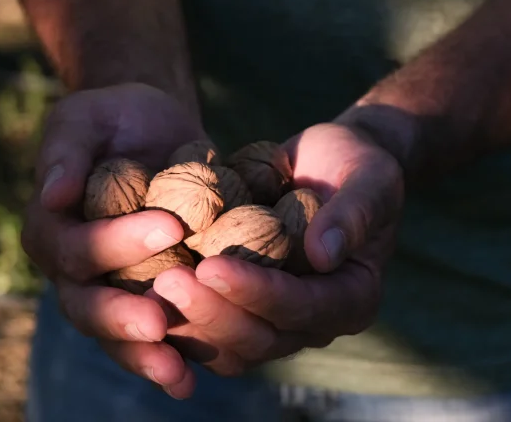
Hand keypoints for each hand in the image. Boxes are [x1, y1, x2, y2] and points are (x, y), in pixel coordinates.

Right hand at [24, 82, 206, 398]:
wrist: (153, 131)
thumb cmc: (111, 120)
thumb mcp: (85, 118)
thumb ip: (65, 150)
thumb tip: (50, 192)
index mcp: (50, 229)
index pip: (73, 247)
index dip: (115, 242)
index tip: (170, 226)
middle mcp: (73, 271)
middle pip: (87, 306)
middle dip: (121, 318)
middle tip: (157, 325)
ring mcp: (110, 291)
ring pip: (116, 335)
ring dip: (145, 357)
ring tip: (177, 374)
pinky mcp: (147, 298)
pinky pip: (155, 337)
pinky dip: (174, 357)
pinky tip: (197, 377)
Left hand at [147, 122, 403, 378]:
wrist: (332, 164)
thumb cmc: (358, 165)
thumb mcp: (370, 178)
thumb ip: (353, 214)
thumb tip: (322, 254)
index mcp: (353, 299)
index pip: (303, 308)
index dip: (257, 293)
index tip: (212, 266)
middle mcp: (315, 323)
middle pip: (260, 339)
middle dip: (212, 312)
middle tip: (167, 280)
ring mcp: (277, 322)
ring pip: (229, 346)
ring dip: (188, 321)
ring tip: (148, 285)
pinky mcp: (244, 310)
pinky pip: (207, 328)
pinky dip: (177, 315)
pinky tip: (140, 284)